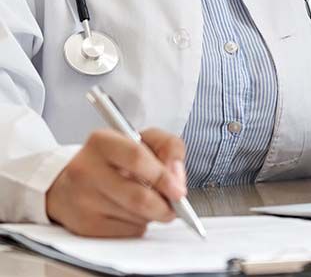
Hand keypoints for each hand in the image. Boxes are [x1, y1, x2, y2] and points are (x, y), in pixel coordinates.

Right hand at [46, 128, 186, 237]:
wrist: (69, 183)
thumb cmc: (114, 160)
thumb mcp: (143, 139)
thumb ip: (169, 147)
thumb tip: (177, 177)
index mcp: (102, 142)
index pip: (137, 158)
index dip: (163, 177)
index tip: (179, 191)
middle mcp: (86, 169)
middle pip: (138, 196)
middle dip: (164, 205)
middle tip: (173, 206)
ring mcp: (82, 199)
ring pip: (135, 217)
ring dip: (151, 215)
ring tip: (148, 202)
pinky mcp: (83, 225)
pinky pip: (125, 232)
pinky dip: (138, 225)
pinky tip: (131, 213)